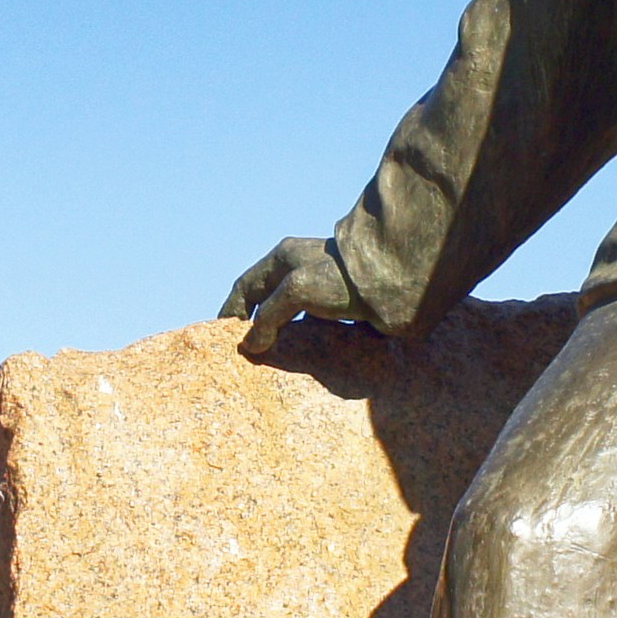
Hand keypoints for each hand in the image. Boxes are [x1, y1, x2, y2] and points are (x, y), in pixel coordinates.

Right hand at [222, 235, 365, 356]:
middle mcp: (300, 271)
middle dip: (252, 324)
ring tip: (269, 358)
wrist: (394, 280)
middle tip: (244, 352)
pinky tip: (300, 355)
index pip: (246, 286)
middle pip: (266, 300)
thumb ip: (269, 316)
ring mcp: (321, 289)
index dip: (231, 310)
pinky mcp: (341, 307)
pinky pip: (313, 326)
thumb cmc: (341, 278)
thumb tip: (251, 344)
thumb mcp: (296, 290)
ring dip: (278, 333)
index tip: (222, 337)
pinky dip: (301, 340)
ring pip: (289, 314)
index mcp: (284, 259)